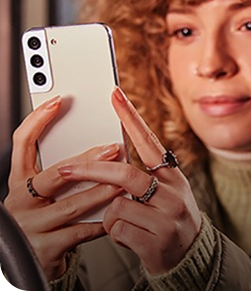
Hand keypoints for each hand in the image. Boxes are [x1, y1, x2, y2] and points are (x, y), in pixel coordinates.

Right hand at [5, 96, 122, 279]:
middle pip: (55, 174)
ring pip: (72, 204)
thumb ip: (63, 172)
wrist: (32, 257)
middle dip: (87, 161)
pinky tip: (115, 213)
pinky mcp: (46, 248)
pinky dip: (101, 222)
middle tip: (113, 148)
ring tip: (124, 182)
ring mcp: (31, 225)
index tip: (57, 101)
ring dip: (102, 191)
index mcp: (19, 180)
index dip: (37, 120)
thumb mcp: (46, 191)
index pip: (22, 143)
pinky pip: (80, 231)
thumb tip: (100, 150)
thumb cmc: (45, 215)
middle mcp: (20, 200)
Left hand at [58, 87, 201, 273]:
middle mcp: (172, 193)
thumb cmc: (170, 218)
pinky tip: (131, 237)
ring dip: (110, 214)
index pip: (148, 141)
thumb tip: (110, 160)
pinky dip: (115, 233)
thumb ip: (144, 176)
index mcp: (172, 176)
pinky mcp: (155, 242)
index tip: (115, 95)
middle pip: (125, 173)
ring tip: (126, 222)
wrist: (190, 255)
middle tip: (65, 169)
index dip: (130, 117)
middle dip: (91, 171)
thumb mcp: (165, 192)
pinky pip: (117, 229)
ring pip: (116, 205)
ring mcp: (166, 218)